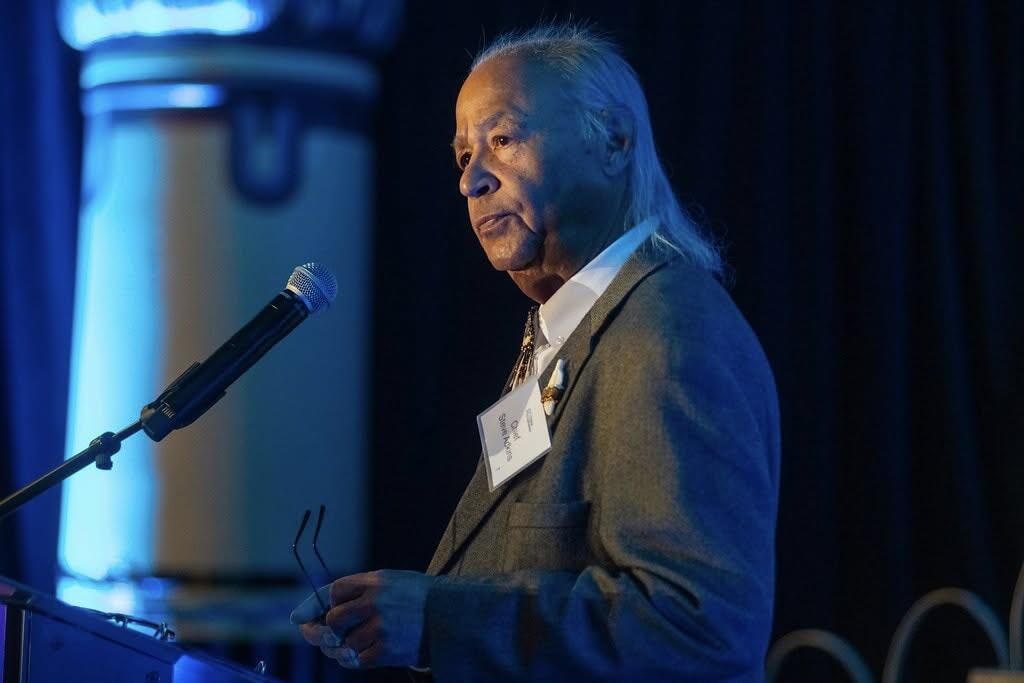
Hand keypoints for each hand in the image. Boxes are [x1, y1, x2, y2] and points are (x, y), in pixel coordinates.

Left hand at [298, 569, 434, 668]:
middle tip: (326, 634)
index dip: (319, 603)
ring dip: (340, 646)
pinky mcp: (388, 651)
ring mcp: (382, 628)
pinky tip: (358, 652)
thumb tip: (305, 613)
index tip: (307, 616)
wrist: (450, 616)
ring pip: (343, 643)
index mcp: (376, 581)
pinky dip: (352, 659)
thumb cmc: (414, 598)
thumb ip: (354, 590)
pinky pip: (356, 660)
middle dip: (325, 628)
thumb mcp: (389, 581)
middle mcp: (376, 603)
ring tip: (349, 643)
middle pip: (333, 619)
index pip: (334, 591)